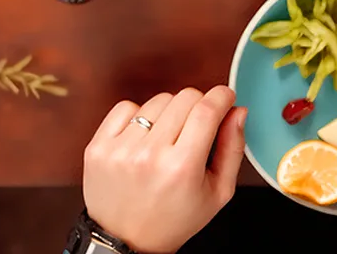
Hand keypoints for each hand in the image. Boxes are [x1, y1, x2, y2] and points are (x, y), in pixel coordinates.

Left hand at [83, 86, 245, 252]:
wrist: (126, 241)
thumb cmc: (173, 219)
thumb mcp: (217, 194)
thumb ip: (232, 149)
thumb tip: (238, 111)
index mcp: (181, 168)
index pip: (206, 109)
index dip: (221, 96)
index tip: (225, 97)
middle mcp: (149, 155)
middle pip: (184, 98)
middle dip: (198, 106)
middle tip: (197, 126)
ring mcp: (121, 149)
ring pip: (157, 100)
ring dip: (169, 112)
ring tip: (168, 139)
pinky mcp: (99, 146)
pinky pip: (126, 107)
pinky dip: (139, 116)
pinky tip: (143, 138)